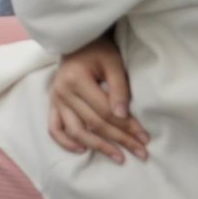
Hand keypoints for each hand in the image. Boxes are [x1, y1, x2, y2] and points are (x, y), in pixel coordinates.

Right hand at [47, 36, 148, 162]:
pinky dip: (66, 142)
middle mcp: (62, 92)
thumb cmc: (99, 50)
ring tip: (119, 157)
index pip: (105, 111)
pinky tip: (83, 150)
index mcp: (76, 79)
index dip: (126, 126)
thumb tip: (122, 116)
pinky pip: (54, 128)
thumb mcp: (113, 62)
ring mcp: (55, 99)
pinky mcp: (53, 104)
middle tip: (141, 152)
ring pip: (75, 131)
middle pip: (94, 123)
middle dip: (120, 139)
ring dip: (98, 147)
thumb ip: (118, 88)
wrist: (78, 41)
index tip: (144, 138)